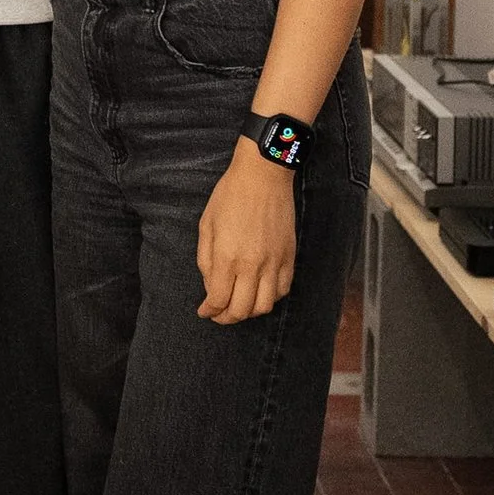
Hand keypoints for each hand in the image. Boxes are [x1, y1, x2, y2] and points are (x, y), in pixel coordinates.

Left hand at [196, 139, 296, 324]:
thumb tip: (211, 286)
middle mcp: (253, 265)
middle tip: (218, 314)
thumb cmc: (230, 196)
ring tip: (238, 305)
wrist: (263, 176)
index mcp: (228, 256)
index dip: (209, 311)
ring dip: (249, 312)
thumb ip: (206, 259)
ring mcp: (274, 263)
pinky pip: (282, 291)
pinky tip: (259, 292)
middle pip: (242, 310)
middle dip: (227, 317)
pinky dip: (270, 298)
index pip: (219, 299)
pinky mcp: (289, 258)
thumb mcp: (207, 225)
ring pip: (265, 306)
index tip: (204, 311)